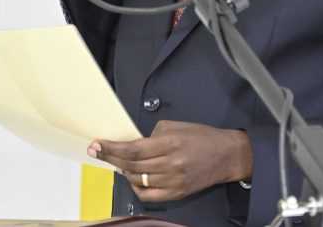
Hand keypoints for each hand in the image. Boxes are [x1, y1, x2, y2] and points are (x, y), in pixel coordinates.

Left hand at [88, 120, 252, 201]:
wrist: (226, 155)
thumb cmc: (201, 137)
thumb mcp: (176, 126)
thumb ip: (152, 136)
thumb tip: (132, 144)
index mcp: (171, 143)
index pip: (133, 149)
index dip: (112, 148)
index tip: (96, 145)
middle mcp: (171, 164)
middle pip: (132, 165)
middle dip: (110, 157)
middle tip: (96, 151)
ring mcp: (174, 182)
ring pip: (137, 180)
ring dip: (123, 170)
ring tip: (118, 161)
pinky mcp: (177, 193)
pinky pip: (148, 194)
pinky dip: (136, 186)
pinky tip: (133, 176)